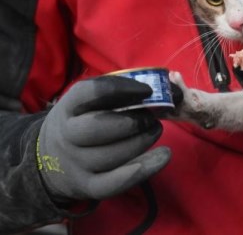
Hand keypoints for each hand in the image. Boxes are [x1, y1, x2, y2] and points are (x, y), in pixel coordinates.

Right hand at [37, 76, 170, 202]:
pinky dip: (144, 169)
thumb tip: (157, 89)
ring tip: (155, 130)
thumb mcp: (84, 104)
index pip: (92, 92)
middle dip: (133, 122)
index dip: (124, 89)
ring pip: (113, 155)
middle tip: (152, 117)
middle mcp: (67, 136)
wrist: (47, 162)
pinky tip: (163, 156)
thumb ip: (112, 95)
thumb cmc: (79, 123)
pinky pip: (116, 183)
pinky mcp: (89, 187)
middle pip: (99, 128)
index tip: (147, 90)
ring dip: (142, 141)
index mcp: (68, 107)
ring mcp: (76, 164)